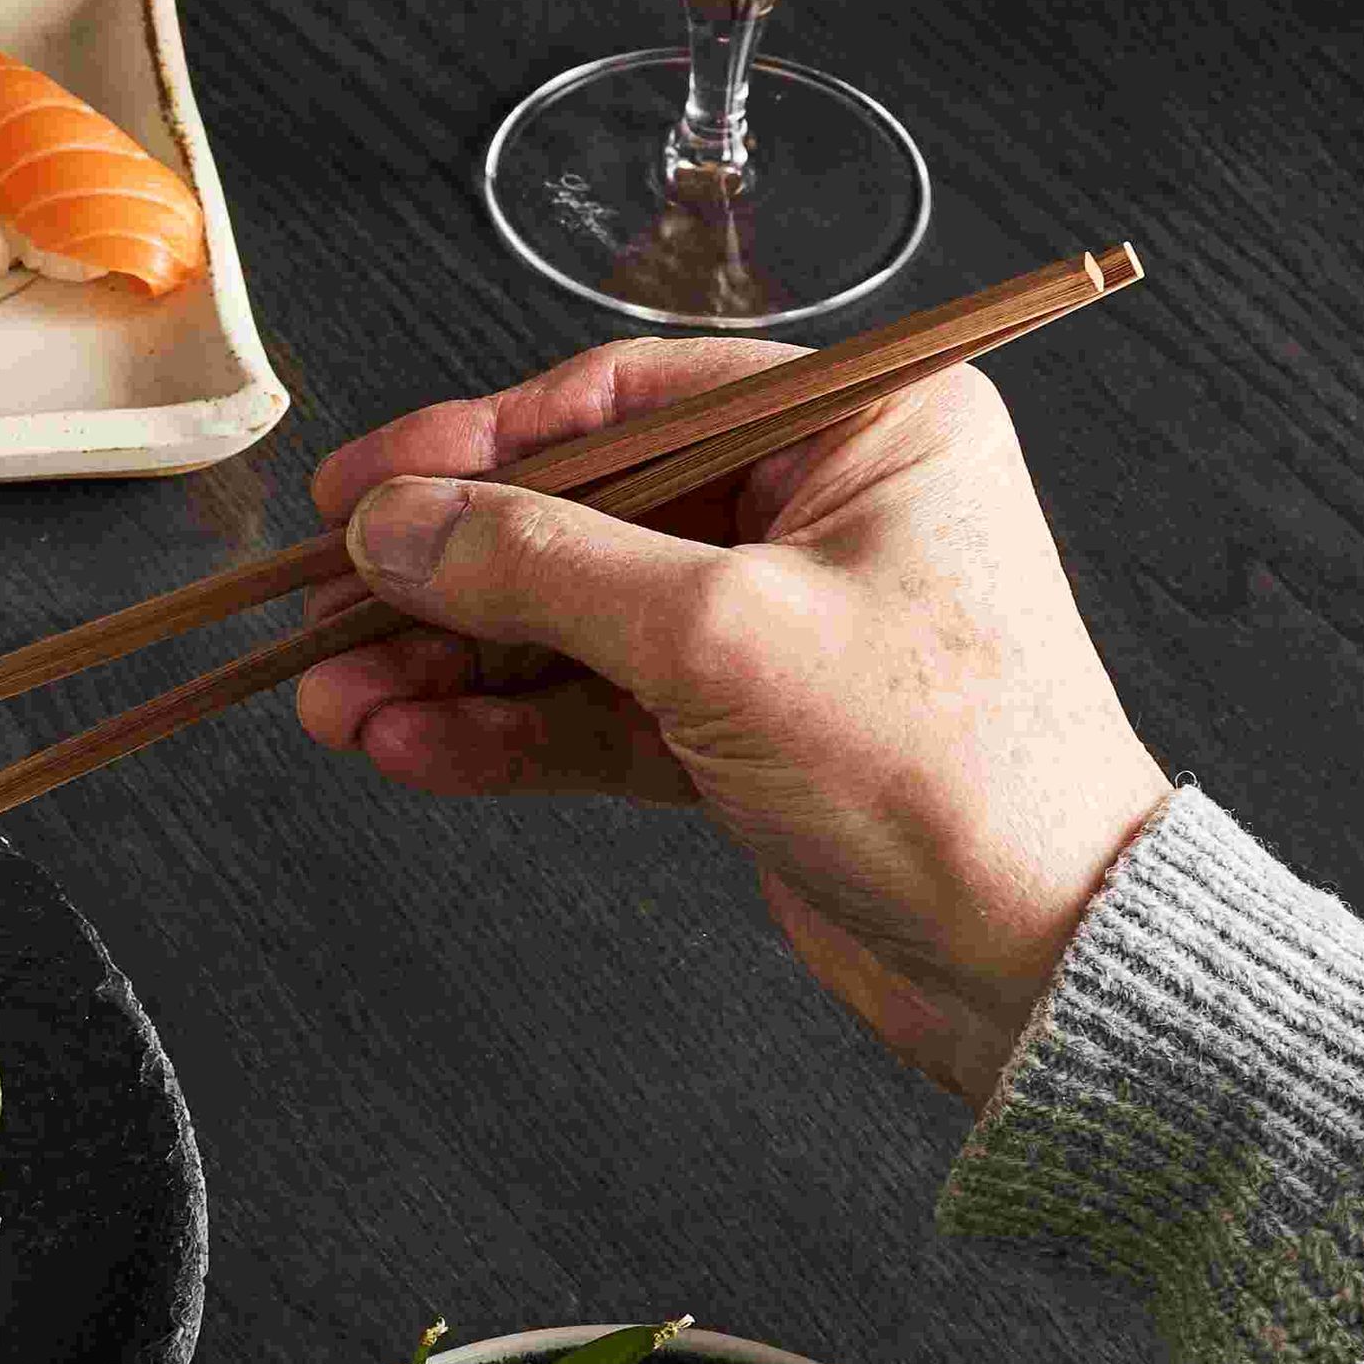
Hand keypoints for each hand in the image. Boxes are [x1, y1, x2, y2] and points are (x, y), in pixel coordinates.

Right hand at [295, 331, 1173, 1111]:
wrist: (1038, 965)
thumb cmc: (948, 773)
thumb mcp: (723, 639)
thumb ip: (543, 566)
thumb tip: (398, 523)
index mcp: (867, 428)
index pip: (633, 398)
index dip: (481, 442)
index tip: (366, 488)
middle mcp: (824, 510)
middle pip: (588, 514)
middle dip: (451, 576)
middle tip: (325, 610)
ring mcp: (781, 627)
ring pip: (578, 624)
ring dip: (455, 667)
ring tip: (335, 704)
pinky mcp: (749, 735)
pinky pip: (601, 712)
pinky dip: (507, 732)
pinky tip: (408, 748)